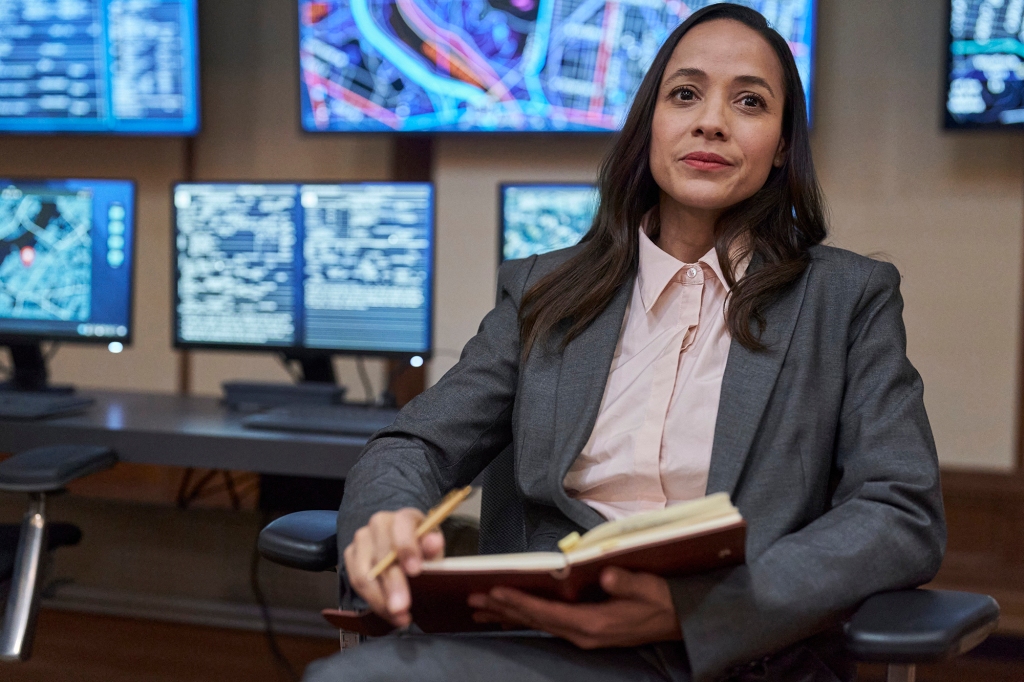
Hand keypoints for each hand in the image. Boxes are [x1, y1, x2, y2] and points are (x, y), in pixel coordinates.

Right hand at [343, 508, 444, 627]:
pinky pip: (356, 582)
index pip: (402, 526)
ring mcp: (362, 539)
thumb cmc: (421, 549)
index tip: (415, 571)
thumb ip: (433, 547)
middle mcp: (378, 524)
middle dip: (392, 585)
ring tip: (398, 618)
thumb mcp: (433, 548)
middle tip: (402, 608)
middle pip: (380, 555)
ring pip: (364, 573)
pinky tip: (388, 614)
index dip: (407, 548)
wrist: (404, 549)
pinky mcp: (350, 555)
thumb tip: (434, 543)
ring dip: (380, 600)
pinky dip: (373, 602)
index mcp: (403, 517)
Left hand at [468, 567, 681, 648]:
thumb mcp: (649, 588)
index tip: (495, 591)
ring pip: (538, 625)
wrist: (680, 620)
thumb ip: (625, 582)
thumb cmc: (663, 600)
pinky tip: (511, 614)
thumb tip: (604, 573)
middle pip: (535, 621)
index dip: (520, 602)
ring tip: (480, 608)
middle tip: (472, 599)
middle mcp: (583, 634)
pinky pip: (548, 625)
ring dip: (509, 616)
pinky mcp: (586, 632)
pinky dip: (526, 618)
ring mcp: (584, 635)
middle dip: (503, 609)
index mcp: (594, 624)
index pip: (547, 614)